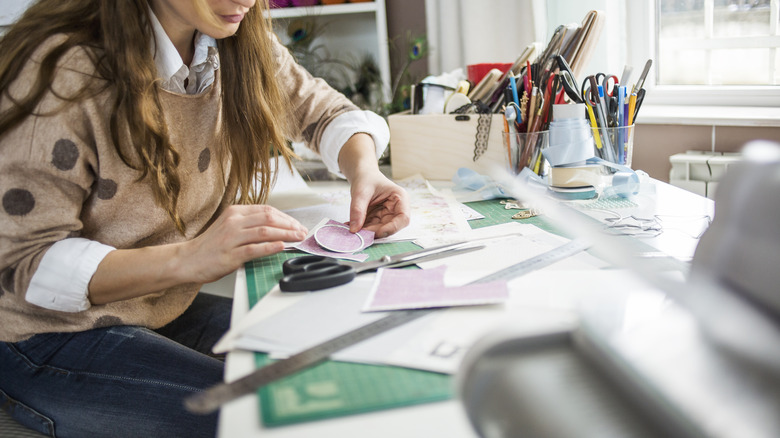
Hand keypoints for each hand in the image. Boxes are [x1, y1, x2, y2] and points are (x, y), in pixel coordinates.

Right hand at [179, 205, 306, 283]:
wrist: (188, 260)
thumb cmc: (211, 246)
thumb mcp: (229, 227)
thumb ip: (249, 225)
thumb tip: (277, 228)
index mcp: (235, 213)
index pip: (266, 210)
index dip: (286, 217)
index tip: (297, 224)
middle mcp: (233, 222)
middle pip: (268, 218)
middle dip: (290, 225)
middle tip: (302, 232)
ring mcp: (231, 238)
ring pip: (264, 231)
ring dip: (285, 234)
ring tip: (298, 238)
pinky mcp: (230, 255)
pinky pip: (254, 248)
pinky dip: (270, 247)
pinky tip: (281, 246)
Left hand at [337, 133, 409, 237]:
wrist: (362, 175)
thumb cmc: (367, 178)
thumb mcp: (361, 191)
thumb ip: (357, 209)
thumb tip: (354, 228)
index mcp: (400, 198)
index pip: (403, 218)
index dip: (392, 228)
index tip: (376, 233)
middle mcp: (397, 209)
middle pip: (391, 227)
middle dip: (375, 232)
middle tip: (359, 234)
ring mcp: (388, 215)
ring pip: (380, 230)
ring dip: (367, 232)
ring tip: (352, 229)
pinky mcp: (379, 219)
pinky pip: (372, 228)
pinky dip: (362, 229)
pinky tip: (351, 226)